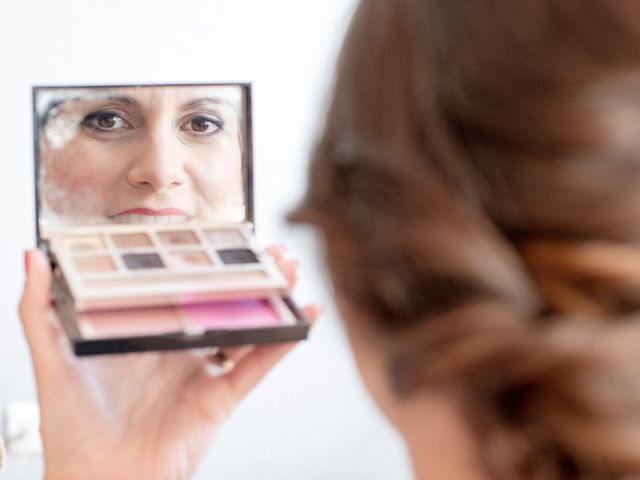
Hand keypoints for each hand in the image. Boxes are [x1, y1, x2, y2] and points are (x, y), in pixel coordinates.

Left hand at [19, 246, 319, 479]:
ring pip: (247, 327)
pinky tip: (306, 315)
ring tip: (289, 269)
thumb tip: (33, 257)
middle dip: (248, 275)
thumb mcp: (52, 359)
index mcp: (146, 333)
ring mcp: (203, 372)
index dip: (204, 263)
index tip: (220, 237)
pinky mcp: (221, 398)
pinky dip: (286, 341)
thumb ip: (40, 309)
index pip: (181, 289)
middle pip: (222, 304)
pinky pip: (259, 365)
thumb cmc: (71, 427)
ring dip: (273, 298)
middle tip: (267, 249)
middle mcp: (179, 349)